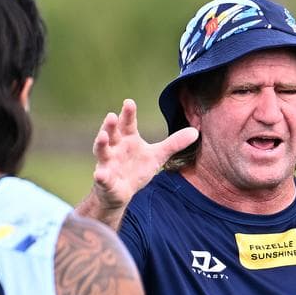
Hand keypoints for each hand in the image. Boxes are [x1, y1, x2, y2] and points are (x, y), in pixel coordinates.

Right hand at [78, 99, 198, 225]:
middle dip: (110, 125)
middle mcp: (115, 147)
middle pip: (112, 133)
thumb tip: (196, 131)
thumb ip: (174, 143)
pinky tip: (99, 174)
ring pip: (101, 151)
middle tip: (111, 116)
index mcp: (128, 139)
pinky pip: (101, 178)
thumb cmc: (137, 169)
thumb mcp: (157, 156)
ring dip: (101, 143)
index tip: (129, 102)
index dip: (128, 113)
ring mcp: (107, 163)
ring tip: (102, 136)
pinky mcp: (105, 180)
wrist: (121, 192)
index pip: (128, 123)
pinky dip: (100, 176)